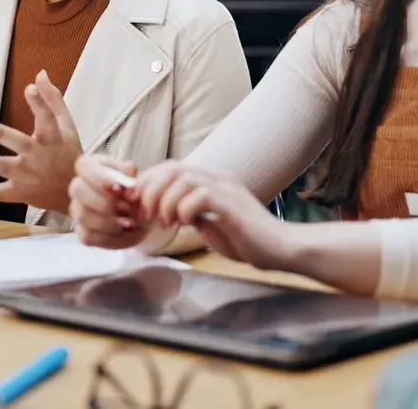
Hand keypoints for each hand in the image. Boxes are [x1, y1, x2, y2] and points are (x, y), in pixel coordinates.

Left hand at [0, 71, 80, 213]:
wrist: (75, 191)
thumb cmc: (68, 153)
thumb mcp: (66, 125)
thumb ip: (52, 99)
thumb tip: (40, 74)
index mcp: (53, 139)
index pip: (48, 119)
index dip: (40, 103)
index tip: (29, 89)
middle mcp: (39, 157)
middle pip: (19, 144)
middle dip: (1, 134)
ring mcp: (28, 177)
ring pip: (2, 168)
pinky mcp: (19, 192)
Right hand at [70, 155, 148, 249]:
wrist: (142, 216)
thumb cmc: (135, 193)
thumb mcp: (138, 179)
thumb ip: (131, 178)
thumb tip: (128, 186)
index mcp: (91, 168)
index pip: (83, 165)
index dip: (100, 177)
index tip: (119, 188)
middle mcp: (79, 187)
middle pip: (77, 189)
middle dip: (104, 201)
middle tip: (126, 208)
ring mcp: (78, 210)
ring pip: (83, 216)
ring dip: (110, 222)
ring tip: (130, 223)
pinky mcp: (82, 232)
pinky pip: (88, 236)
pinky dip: (110, 237)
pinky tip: (125, 232)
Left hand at [135, 162, 288, 267]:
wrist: (280, 250)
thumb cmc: (247, 241)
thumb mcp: (210, 225)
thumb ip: (191, 214)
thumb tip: (168, 211)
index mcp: (212, 180)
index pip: (171, 168)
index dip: (148, 182)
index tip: (138, 204)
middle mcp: (218, 178)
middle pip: (173, 167)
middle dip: (151, 190)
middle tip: (146, 214)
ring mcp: (227, 189)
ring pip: (183, 178)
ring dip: (166, 200)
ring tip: (166, 222)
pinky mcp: (233, 205)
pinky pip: (201, 195)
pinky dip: (185, 208)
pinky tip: (186, 223)